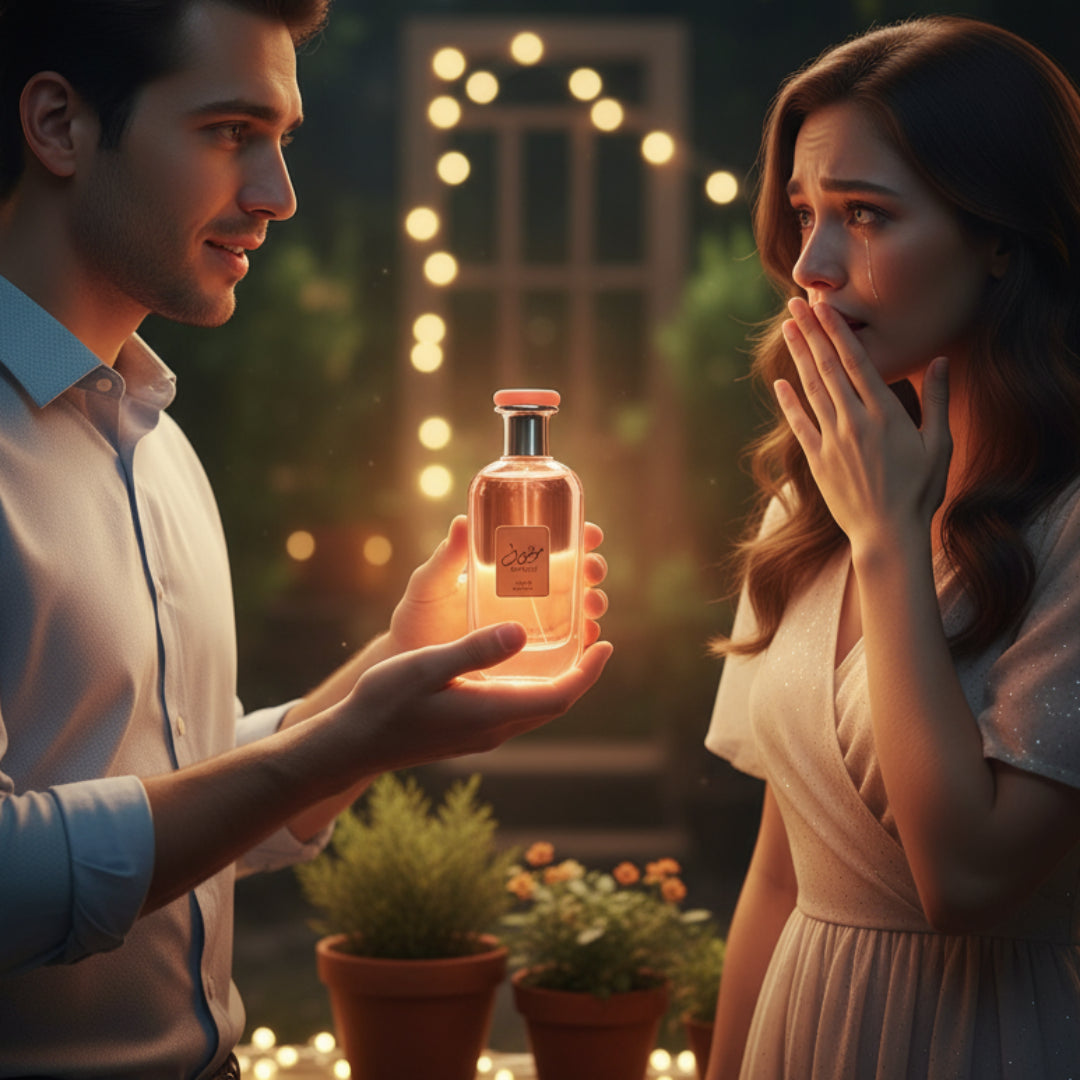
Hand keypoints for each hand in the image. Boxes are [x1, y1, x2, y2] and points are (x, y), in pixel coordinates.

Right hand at [339, 623, 613, 771]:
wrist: (354, 743)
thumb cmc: (384, 701)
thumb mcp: (427, 666)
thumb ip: (475, 650)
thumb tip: (522, 633)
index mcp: (491, 712)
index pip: (559, 696)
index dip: (589, 672)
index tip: (606, 644)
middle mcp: (494, 729)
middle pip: (554, 704)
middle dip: (580, 673)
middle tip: (593, 638)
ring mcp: (482, 735)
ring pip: (535, 708)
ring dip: (558, 681)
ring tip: (568, 647)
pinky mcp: (469, 733)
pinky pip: (516, 710)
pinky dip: (532, 686)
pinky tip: (521, 664)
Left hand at [387, 515, 609, 653]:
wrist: (410, 663)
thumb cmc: (418, 617)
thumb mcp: (430, 584)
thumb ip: (445, 558)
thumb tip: (463, 522)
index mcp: (507, 568)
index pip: (551, 545)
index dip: (577, 536)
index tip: (591, 533)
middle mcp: (525, 593)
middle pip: (573, 575)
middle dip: (593, 570)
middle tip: (592, 571)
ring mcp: (530, 625)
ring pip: (576, 609)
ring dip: (593, 604)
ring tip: (591, 606)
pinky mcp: (530, 656)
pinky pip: (566, 648)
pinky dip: (583, 642)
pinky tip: (587, 639)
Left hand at [775, 298, 951, 555]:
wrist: (889, 533)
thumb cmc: (920, 491)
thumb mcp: (938, 444)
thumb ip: (938, 400)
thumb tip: (939, 360)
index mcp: (886, 413)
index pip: (857, 361)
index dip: (838, 331)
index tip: (823, 306)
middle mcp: (855, 421)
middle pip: (828, 368)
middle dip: (811, 333)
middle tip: (795, 304)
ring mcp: (833, 441)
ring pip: (811, 389)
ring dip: (798, 357)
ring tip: (787, 329)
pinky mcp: (818, 461)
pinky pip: (800, 425)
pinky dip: (789, 403)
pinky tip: (779, 382)